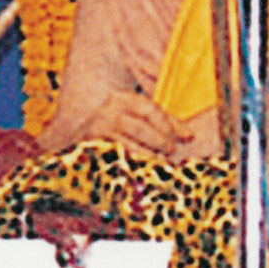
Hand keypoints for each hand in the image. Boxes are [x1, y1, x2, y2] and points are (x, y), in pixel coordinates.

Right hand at [75, 88, 191, 158]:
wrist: (79, 140)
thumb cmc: (117, 128)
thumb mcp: (137, 117)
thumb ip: (163, 123)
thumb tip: (189, 136)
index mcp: (121, 98)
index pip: (150, 109)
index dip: (169, 124)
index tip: (184, 138)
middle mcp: (107, 111)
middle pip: (141, 128)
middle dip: (161, 142)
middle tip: (170, 152)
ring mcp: (97, 130)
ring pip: (130, 145)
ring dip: (149, 156)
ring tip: (160, 163)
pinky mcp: (92, 149)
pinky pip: (118, 158)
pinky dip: (133, 165)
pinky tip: (142, 169)